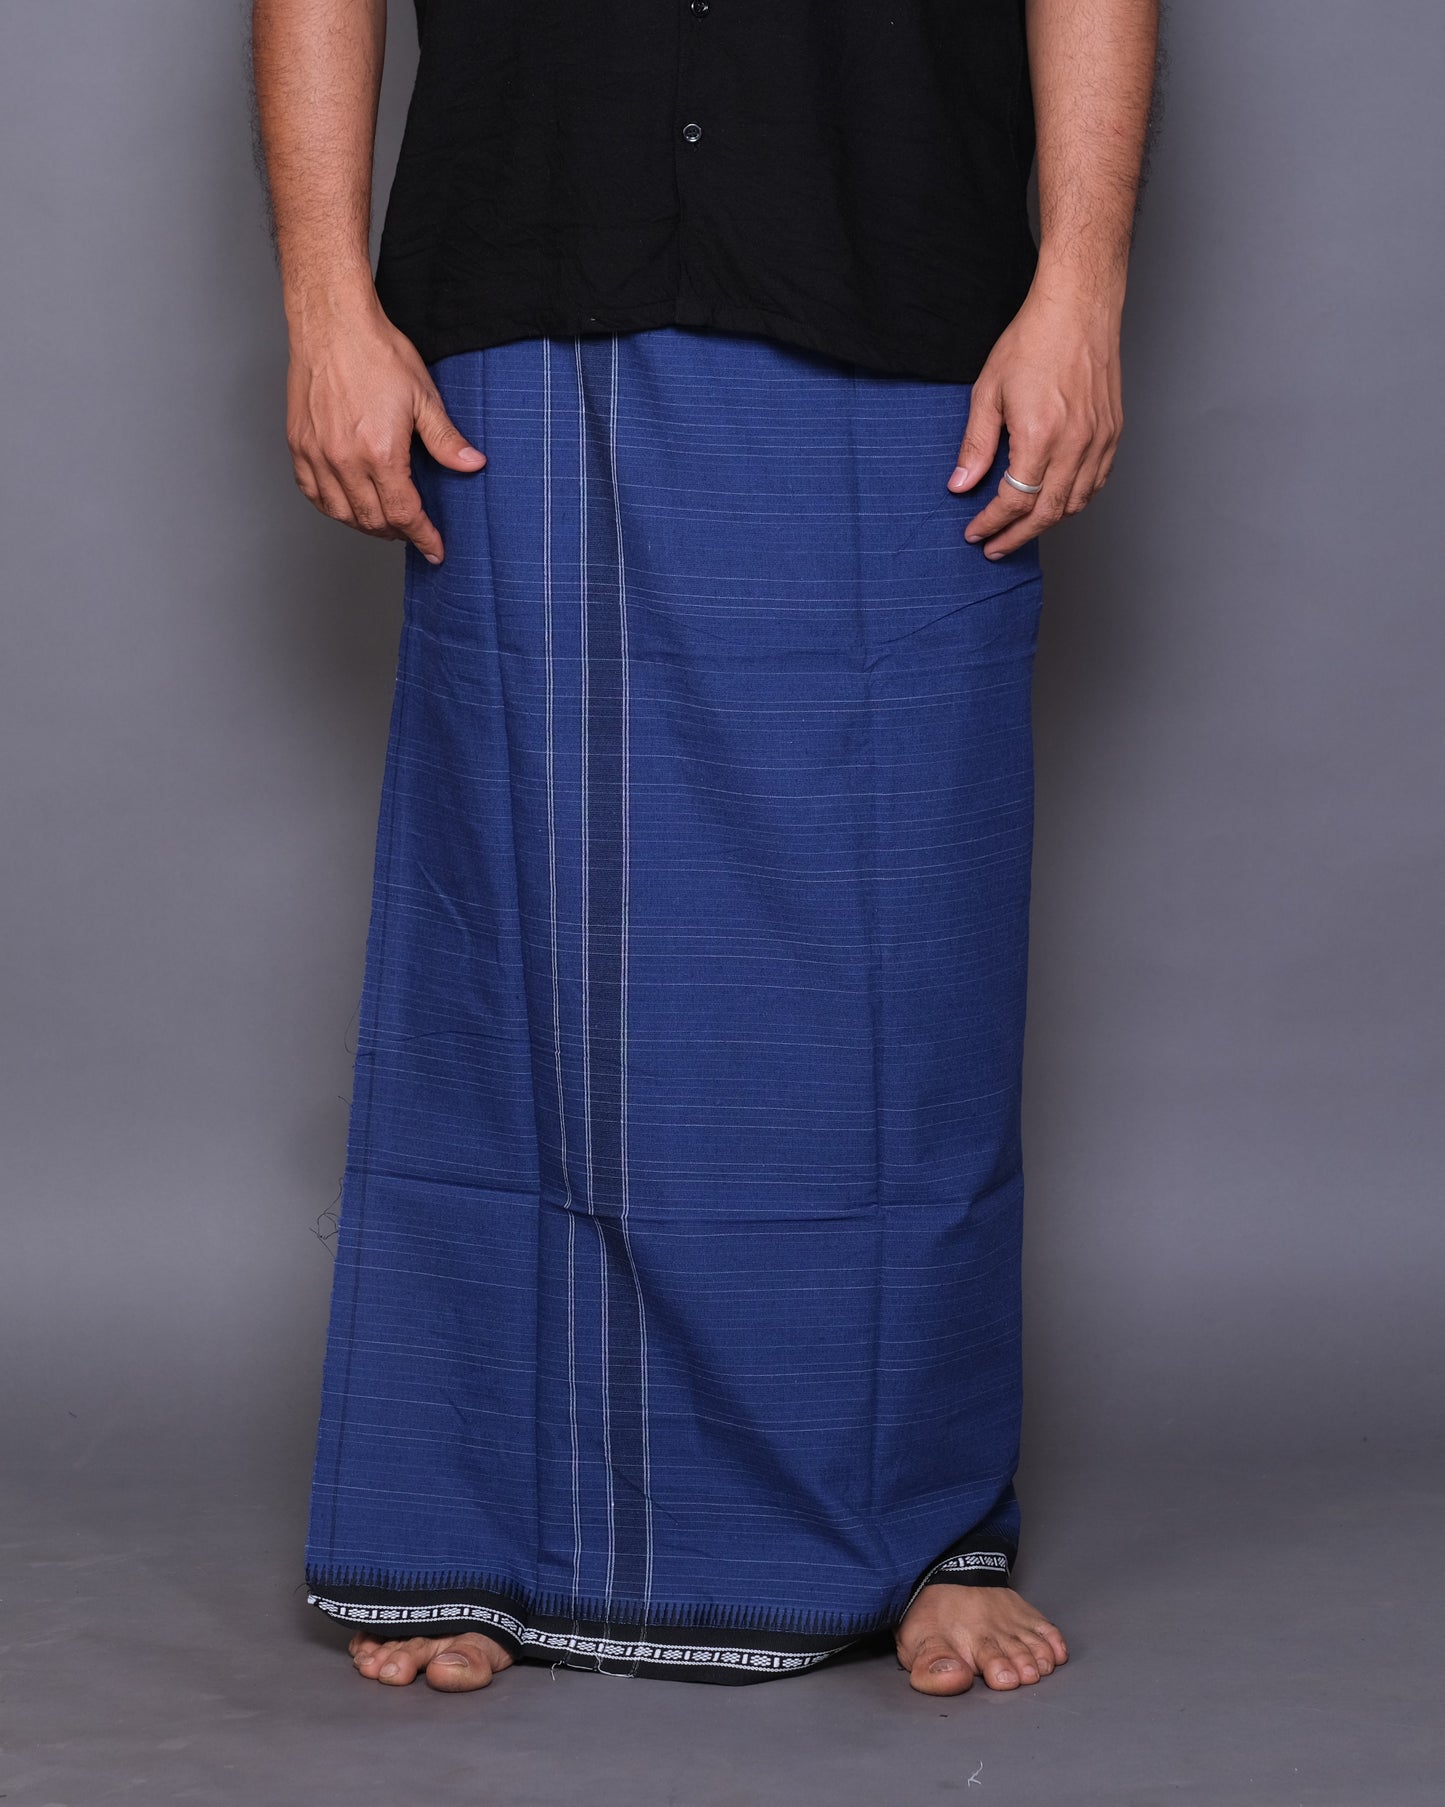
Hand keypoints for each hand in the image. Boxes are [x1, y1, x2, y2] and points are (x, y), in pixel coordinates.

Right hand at [286, 292, 483, 564]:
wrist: (332, 323)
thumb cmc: (376, 353)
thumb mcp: (424, 396)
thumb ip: (446, 439)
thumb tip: (471, 465)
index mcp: (380, 452)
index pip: (403, 515)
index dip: (422, 537)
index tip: (434, 549)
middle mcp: (344, 460)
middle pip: (372, 520)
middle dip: (397, 532)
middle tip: (413, 530)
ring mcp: (317, 454)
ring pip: (340, 513)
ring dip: (364, 524)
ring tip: (384, 520)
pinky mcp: (299, 444)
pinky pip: (312, 493)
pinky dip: (332, 506)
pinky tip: (347, 502)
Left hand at [946, 281, 1123, 559]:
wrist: (1078, 310)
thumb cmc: (1033, 342)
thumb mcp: (988, 392)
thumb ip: (975, 445)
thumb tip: (961, 484)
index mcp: (1040, 437)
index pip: (1015, 501)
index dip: (992, 522)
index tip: (975, 532)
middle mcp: (1075, 445)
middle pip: (1046, 513)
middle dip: (1017, 536)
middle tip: (994, 547)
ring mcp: (1099, 440)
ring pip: (1074, 503)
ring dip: (1045, 523)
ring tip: (1020, 529)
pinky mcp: (1112, 433)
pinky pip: (1096, 483)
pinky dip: (1074, 502)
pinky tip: (1055, 503)